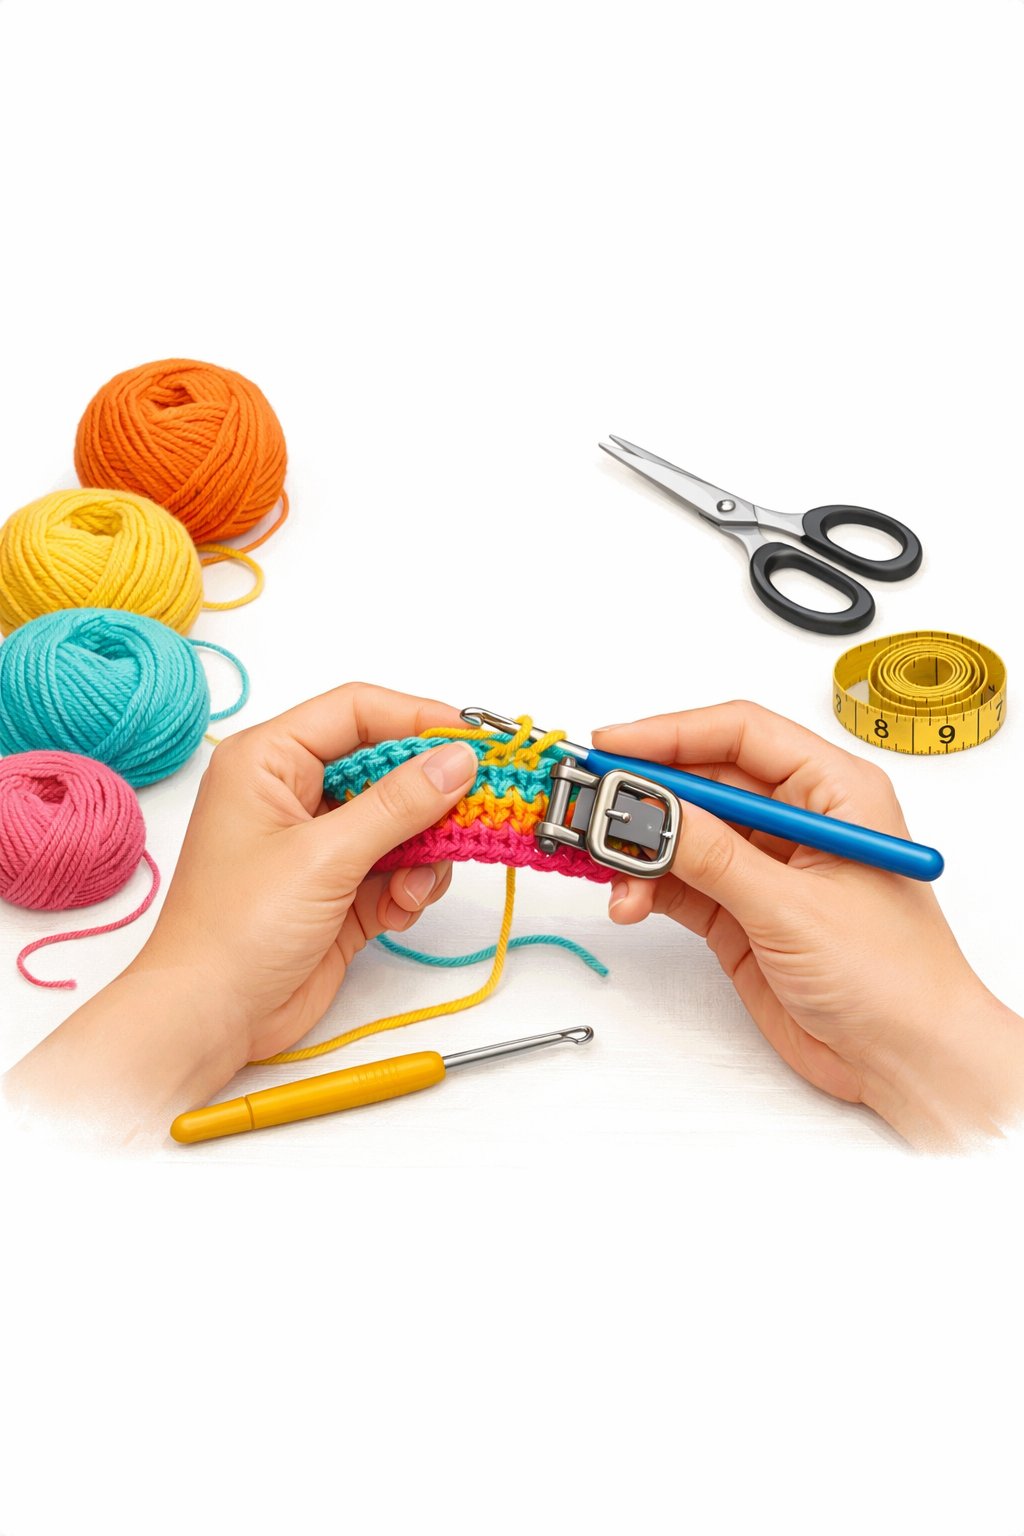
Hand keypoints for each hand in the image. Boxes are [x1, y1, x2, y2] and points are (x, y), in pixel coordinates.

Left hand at [4, 684, 477, 1135]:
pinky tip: (395, 913)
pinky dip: (408, 889)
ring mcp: (319, 844)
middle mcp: (293, 793)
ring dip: (422, 854)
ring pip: (402, 822)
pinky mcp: (340, 890)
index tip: (474, 739)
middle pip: (387, 767)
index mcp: (268, 761)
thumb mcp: (324, 857)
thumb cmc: (235, 930)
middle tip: (474, 810)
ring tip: (412, 888)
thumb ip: (399, 804)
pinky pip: (398, 869)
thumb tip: (458, 760)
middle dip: (429, 796)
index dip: (417, 718)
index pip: (356, 711)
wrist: (210, 1020)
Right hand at [595, 703, 1023, 1148]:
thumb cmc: (893, 979)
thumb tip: (646, 808)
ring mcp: (766, 867)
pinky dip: (646, 888)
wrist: (907, 1063)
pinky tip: (628, 903)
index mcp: (834, 791)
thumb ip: (713, 856)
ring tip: (609, 872)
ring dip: (640, 851)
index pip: (742, 736)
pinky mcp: (741, 912)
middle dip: (644, 795)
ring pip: (684, 833)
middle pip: (704, 781)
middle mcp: (798, 820)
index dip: (673, 734)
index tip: (613, 745)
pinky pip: (680, 881)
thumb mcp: (794, 908)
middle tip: (589, 805)